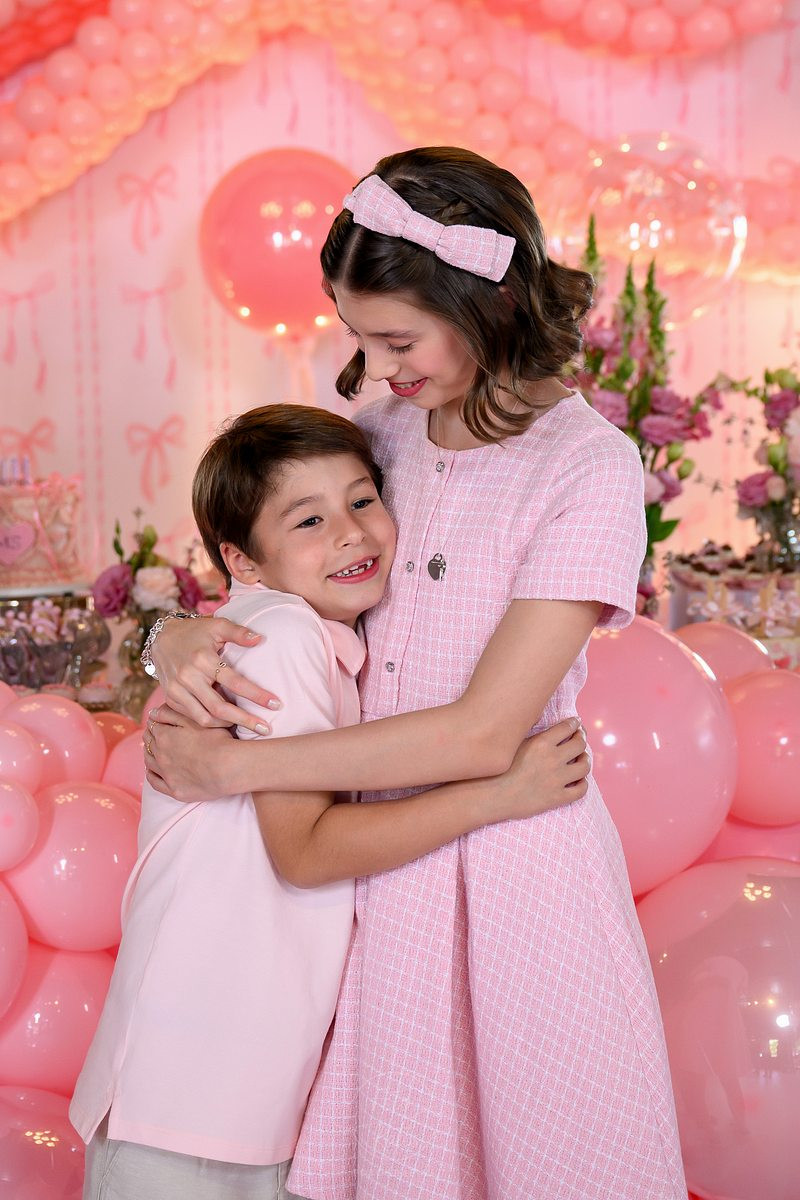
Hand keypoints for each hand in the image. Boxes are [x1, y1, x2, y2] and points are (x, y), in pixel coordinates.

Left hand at [144, 704, 233, 799]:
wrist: (229, 768)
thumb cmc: (217, 740)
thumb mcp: (195, 719)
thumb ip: (171, 713)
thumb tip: (152, 713)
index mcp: (165, 736)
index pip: (152, 726)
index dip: (156, 721)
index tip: (160, 720)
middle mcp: (161, 756)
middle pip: (149, 743)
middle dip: (152, 736)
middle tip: (158, 733)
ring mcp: (166, 775)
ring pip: (149, 761)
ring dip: (149, 753)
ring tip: (154, 750)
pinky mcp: (174, 790)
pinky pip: (154, 782)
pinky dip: (151, 774)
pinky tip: (153, 770)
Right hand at [151, 615, 281, 733]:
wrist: (161, 638)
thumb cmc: (195, 631)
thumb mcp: (217, 625)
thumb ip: (239, 633)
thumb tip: (261, 639)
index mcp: (203, 659)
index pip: (235, 682)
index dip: (256, 695)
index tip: (276, 704)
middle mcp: (188, 677)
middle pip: (219, 707)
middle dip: (244, 720)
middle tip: (265, 729)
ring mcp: (177, 689)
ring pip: (204, 717)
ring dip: (227, 725)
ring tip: (246, 727)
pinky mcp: (170, 697)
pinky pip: (192, 717)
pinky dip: (209, 722)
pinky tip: (225, 723)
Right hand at [494, 717, 588, 822]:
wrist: (491, 795)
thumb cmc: (498, 769)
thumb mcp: (514, 744)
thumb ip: (532, 736)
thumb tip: (542, 724)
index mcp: (541, 743)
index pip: (567, 727)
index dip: (575, 724)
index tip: (576, 723)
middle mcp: (553, 759)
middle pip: (580, 744)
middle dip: (582, 739)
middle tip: (580, 738)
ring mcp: (557, 779)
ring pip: (584, 766)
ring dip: (585, 760)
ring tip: (582, 759)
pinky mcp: (557, 797)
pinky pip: (581, 790)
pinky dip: (583, 783)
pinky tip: (578, 780)